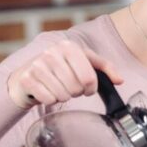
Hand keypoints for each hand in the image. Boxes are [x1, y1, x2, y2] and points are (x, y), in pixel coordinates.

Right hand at [7, 39, 123, 107]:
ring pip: (62, 95)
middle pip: (75, 88)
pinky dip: (50, 100)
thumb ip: (105, 68)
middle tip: (70, 87)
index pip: (89, 78)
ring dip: (63, 96)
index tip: (87, 88)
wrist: (27, 73)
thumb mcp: (84, 61)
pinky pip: (48, 99)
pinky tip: (46, 91)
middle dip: (76, 92)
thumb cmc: (60, 67)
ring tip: (58, 88)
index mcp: (68, 46)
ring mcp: (37, 65)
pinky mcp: (27, 79)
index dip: (91, 88)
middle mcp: (51, 53)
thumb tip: (119, 80)